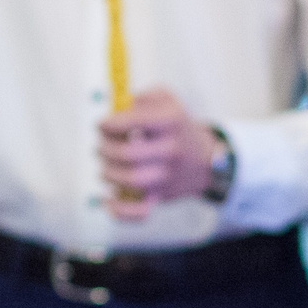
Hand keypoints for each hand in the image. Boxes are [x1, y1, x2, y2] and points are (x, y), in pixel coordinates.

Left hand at [96, 88, 220, 219]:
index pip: (131, 122)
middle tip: (101, 146)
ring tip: (106, 163)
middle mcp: (171, 149)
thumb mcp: (167, 100)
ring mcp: (167, 176)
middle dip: (105, 148)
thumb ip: (143, 96)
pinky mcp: (161, 196)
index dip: (109, 124)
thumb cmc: (178, 126)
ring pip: (129, 180)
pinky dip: (120, 211)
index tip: (103, 125)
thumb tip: (119, 107)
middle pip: (127, 153)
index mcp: (170, 121)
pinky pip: (140, 211)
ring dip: (107, 171)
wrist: (206, 160)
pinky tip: (107, 201)